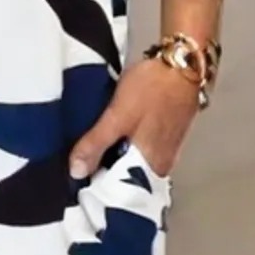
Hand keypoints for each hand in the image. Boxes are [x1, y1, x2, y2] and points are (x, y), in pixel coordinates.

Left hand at [68, 57, 200, 181]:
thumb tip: (75, 173)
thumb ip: (96, 144)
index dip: (94, 183)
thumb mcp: (117, 115)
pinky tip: (107, 135)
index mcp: (150, 167)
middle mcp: (160, 166)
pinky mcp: (163, 136)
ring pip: (130, 163)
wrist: (182, 62)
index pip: (117, 191)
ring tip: (86, 148)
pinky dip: (122, 146)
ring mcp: (164, 151)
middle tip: (73, 161)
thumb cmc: (151, 90)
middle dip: (101, 171)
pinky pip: (137, 150)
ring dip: (111, 157)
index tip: (72, 176)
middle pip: (124, 178)